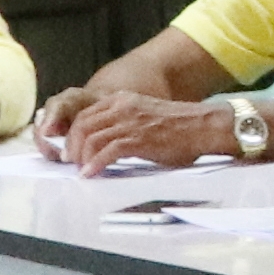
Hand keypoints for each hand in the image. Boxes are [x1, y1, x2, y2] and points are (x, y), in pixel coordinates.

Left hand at [46, 86, 224, 172]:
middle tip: (70, 161)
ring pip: (91, 138)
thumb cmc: (178, 127)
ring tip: (81, 170)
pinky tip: (91, 174)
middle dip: (72, 145)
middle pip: (82, 125)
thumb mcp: (144, 115)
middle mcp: (122, 107)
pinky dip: (95, 164)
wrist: (203, 126)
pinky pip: (107, 151)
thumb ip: (124, 122)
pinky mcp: (138, 139)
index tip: (71, 148)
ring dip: (81, 157)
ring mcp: (129, 122)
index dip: (72, 133)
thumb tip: (105, 141)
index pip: (85, 113)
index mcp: (122, 100)